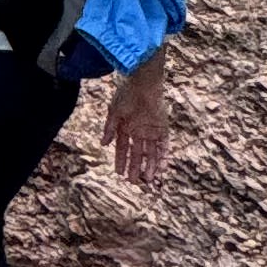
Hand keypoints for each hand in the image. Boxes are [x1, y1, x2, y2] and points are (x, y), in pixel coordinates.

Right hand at [108, 58, 168, 189]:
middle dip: (135, 167)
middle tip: (133, 182)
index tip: (118, 173)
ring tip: (148, 179)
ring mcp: (151, 131)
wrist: (143, 84)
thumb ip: (110, 128)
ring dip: (150, 165)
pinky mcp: (162, 128)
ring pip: (151, 153)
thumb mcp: (114, 112)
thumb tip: (103, 144)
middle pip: (137, 154)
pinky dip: (163, 156)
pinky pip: (163, 146)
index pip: (122, 148)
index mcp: (125, 128)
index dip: (120, 161)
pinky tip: (161, 168)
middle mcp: (138, 131)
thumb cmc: (125, 95)